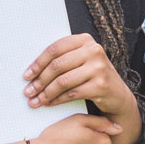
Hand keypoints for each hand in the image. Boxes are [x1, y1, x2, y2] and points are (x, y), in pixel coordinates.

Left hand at [25, 34, 140, 143]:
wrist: (117, 95)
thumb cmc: (93, 77)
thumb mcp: (81, 61)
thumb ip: (62, 59)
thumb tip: (32, 71)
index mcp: (85, 40)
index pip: (55, 49)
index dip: (38, 63)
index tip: (27, 75)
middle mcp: (94, 50)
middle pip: (57, 65)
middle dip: (39, 80)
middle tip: (28, 91)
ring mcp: (99, 67)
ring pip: (63, 81)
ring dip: (46, 93)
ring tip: (36, 100)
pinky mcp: (101, 85)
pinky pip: (71, 93)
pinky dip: (57, 99)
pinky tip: (49, 103)